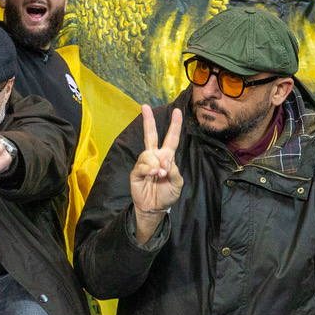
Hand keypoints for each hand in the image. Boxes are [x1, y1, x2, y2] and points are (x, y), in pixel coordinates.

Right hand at [129, 105, 183, 234]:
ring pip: (148, 154)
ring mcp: (144, 163)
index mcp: (167, 156)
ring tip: (160, 174)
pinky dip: (149, 169)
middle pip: (150, 135)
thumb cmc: (167, 193)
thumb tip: (164, 160)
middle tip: (144, 106)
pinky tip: (153, 174)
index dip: (175, 125)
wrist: (155, 207)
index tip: (177, 111)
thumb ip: (174, 170)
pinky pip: (142, 165)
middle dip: (148, 120)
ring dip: (155, 163)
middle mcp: (154, 156)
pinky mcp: (136, 171)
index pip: (171, 138)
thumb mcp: (177, 183)